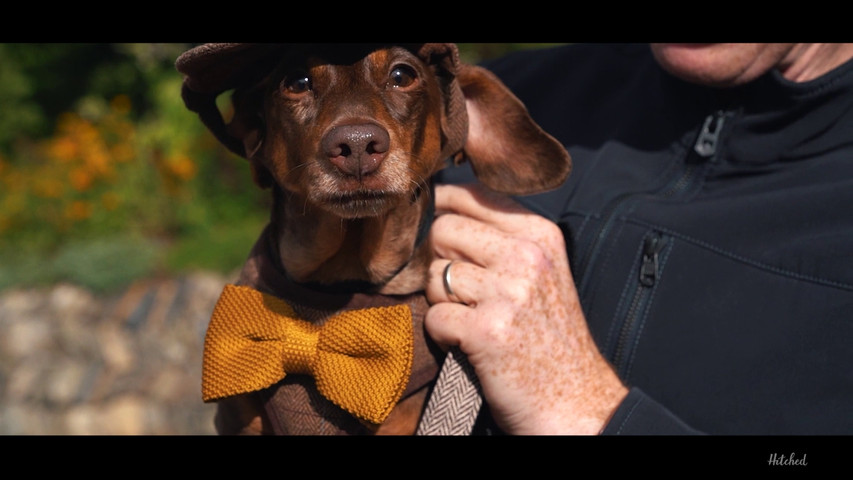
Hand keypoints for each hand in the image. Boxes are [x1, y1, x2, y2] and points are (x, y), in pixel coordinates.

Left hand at [425, 183, 627, 433]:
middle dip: (440, 260)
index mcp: (540, 234)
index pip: (471, 195)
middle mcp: (527, 256)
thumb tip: (441, 205)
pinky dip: (443, 335)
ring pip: (433, 274)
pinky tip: (470, 343)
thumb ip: (501, 237)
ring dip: (442, 301)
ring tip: (472, 320)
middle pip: (443, 230)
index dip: (443, 210)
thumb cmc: (550, 337)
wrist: (576, 401)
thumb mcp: (543, 271)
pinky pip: (434, 316)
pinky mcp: (487, 331)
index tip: (441, 234)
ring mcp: (508, 292)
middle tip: (464, 293)